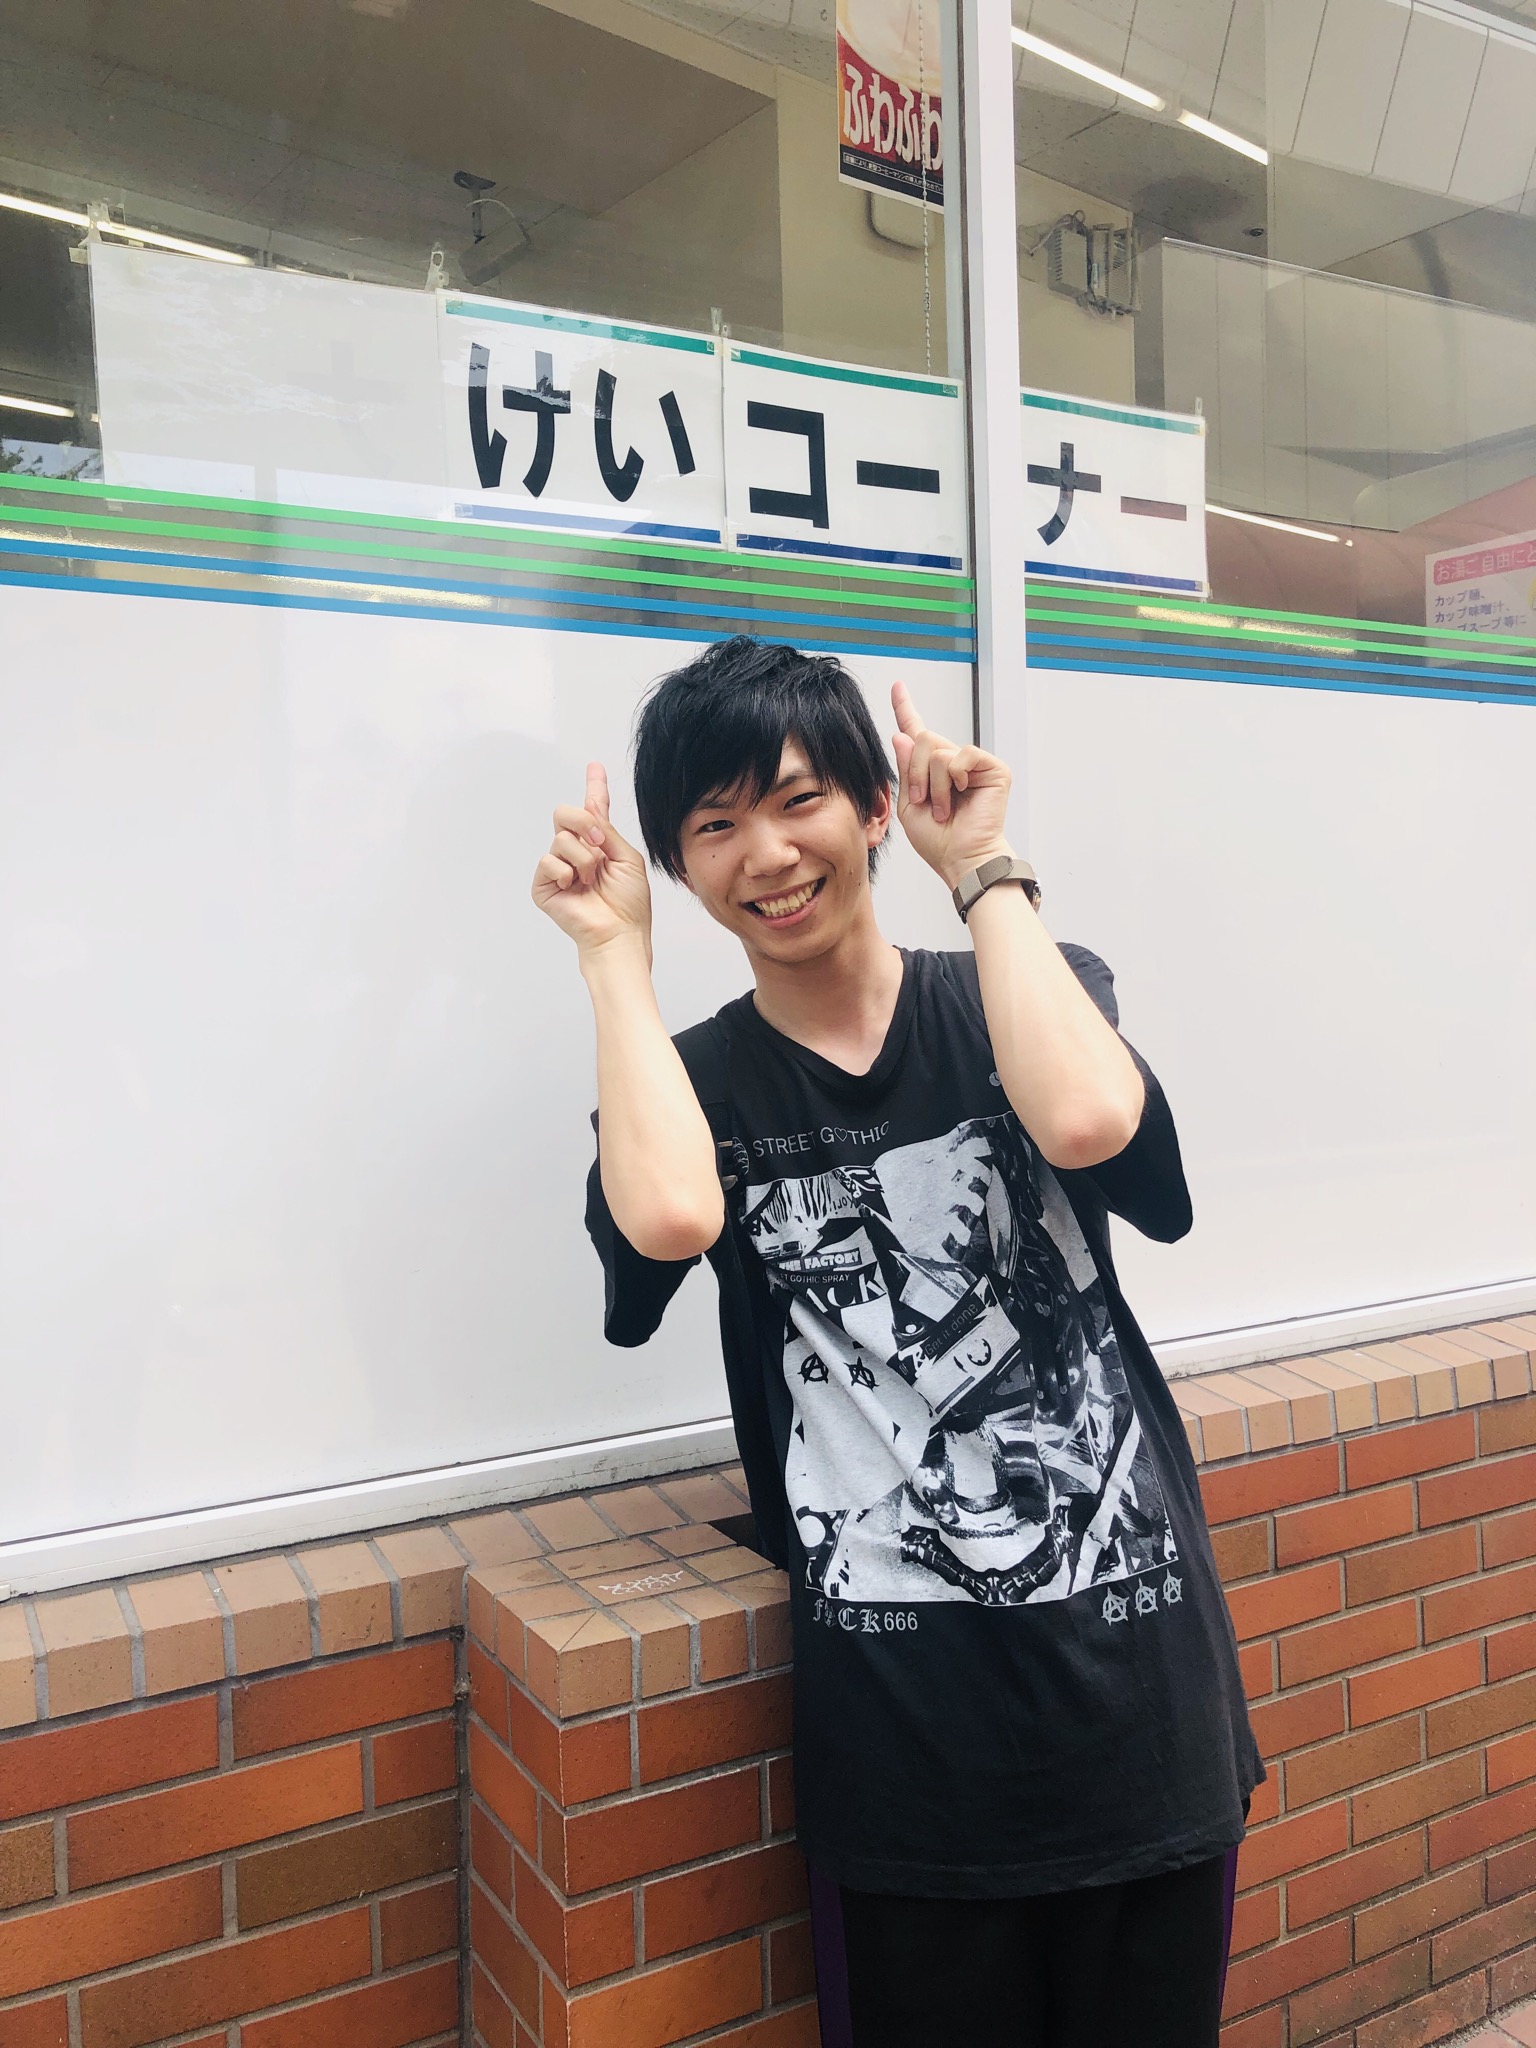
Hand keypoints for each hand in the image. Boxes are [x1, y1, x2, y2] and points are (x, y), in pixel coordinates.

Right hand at [532, 762, 653, 959]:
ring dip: (584, 858)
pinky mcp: (544, 885)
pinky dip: (566, 873)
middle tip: (599, 845)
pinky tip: (574, 888)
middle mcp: (576, 852)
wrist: (618, 932)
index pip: (593, 810)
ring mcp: (558, 868)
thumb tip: (590, 810)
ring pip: (561, 839)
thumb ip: (606, 830)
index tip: (595, 766)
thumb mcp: (627, 858)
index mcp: (599, 844)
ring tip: (591, 880)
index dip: (594, 787)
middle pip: (565, 814)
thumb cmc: (629, 902)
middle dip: (584, 823)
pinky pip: (548, 861)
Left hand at [890, 682, 1014, 889]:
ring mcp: (974, 764)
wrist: (961, 858)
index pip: (916, 732)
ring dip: (932, 783)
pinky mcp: (993, 768)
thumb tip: (901, 734)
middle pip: (923, 738)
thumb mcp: (908, 804)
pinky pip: (962, 755)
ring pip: (938, 749)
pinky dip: (954, 777)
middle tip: (922, 801)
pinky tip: (962, 794)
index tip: (897, 687)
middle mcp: (953, 761)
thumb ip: (905, 769)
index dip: (905, 708)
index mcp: (931, 769)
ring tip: (942, 808)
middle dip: (914, 771)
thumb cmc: (938, 840)